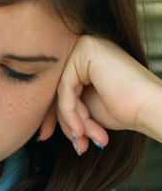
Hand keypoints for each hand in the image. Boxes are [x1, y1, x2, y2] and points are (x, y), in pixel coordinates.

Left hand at [39, 35, 161, 153]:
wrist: (149, 108)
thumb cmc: (125, 109)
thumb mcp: (85, 109)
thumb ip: (64, 108)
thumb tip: (41, 129)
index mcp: (85, 58)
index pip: (59, 87)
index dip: (52, 116)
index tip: (45, 137)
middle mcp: (84, 47)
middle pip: (58, 88)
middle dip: (62, 121)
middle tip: (73, 145)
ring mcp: (85, 45)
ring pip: (61, 91)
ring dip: (72, 121)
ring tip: (86, 140)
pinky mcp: (86, 51)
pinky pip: (65, 89)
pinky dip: (70, 114)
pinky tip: (81, 131)